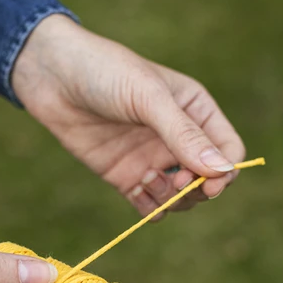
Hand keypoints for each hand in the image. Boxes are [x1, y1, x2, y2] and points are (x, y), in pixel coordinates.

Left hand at [13, 15, 245, 218]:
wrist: (55, 80)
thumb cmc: (106, 74)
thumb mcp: (149, 98)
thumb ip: (183, 135)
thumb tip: (222, 170)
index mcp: (194, 111)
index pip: (228, 149)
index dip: (225, 171)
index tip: (209, 185)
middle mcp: (176, 139)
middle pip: (206, 179)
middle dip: (195, 188)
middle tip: (175, 181)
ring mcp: (150, 159)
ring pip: (178, 197)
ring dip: (171, 199)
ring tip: (146, 178)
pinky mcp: (126, 176)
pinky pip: (149, 204)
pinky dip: (150, 208)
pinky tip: (136, 190)